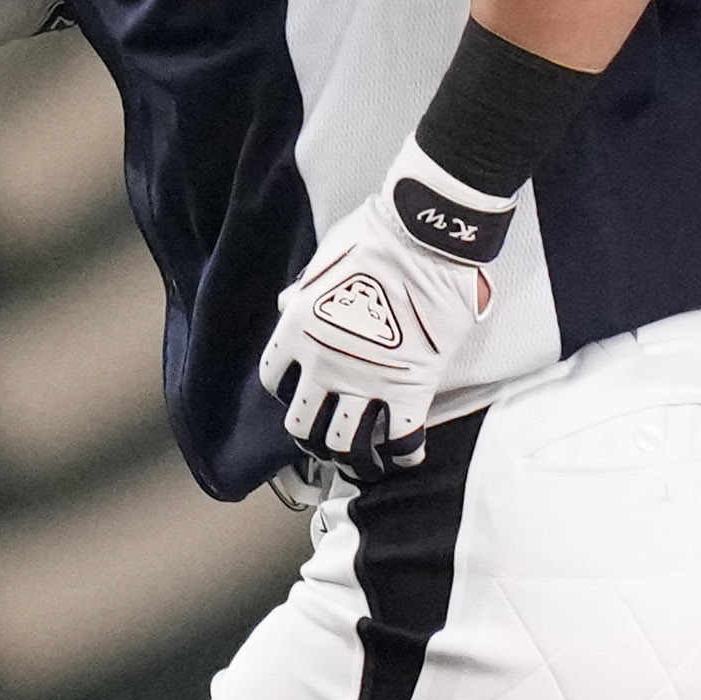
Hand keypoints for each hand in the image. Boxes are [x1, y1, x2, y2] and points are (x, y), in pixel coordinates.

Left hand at [256, 187, 507, 489]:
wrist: (426, 236)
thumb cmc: (376, 235)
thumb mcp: (323, 257)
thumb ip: (305, 289)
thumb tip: (292, 303)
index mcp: (298, 330)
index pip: (275, 379)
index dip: (286, 392)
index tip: (299, 394)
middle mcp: (323, 364)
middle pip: (301, 425)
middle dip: (312, 438)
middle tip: (326, 441)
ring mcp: (365, 381)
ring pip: (345, 444)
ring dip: (352, 459)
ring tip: (364, 464)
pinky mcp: (410, 387)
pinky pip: (403, 439)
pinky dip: (405, 455)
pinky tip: (408, 457)